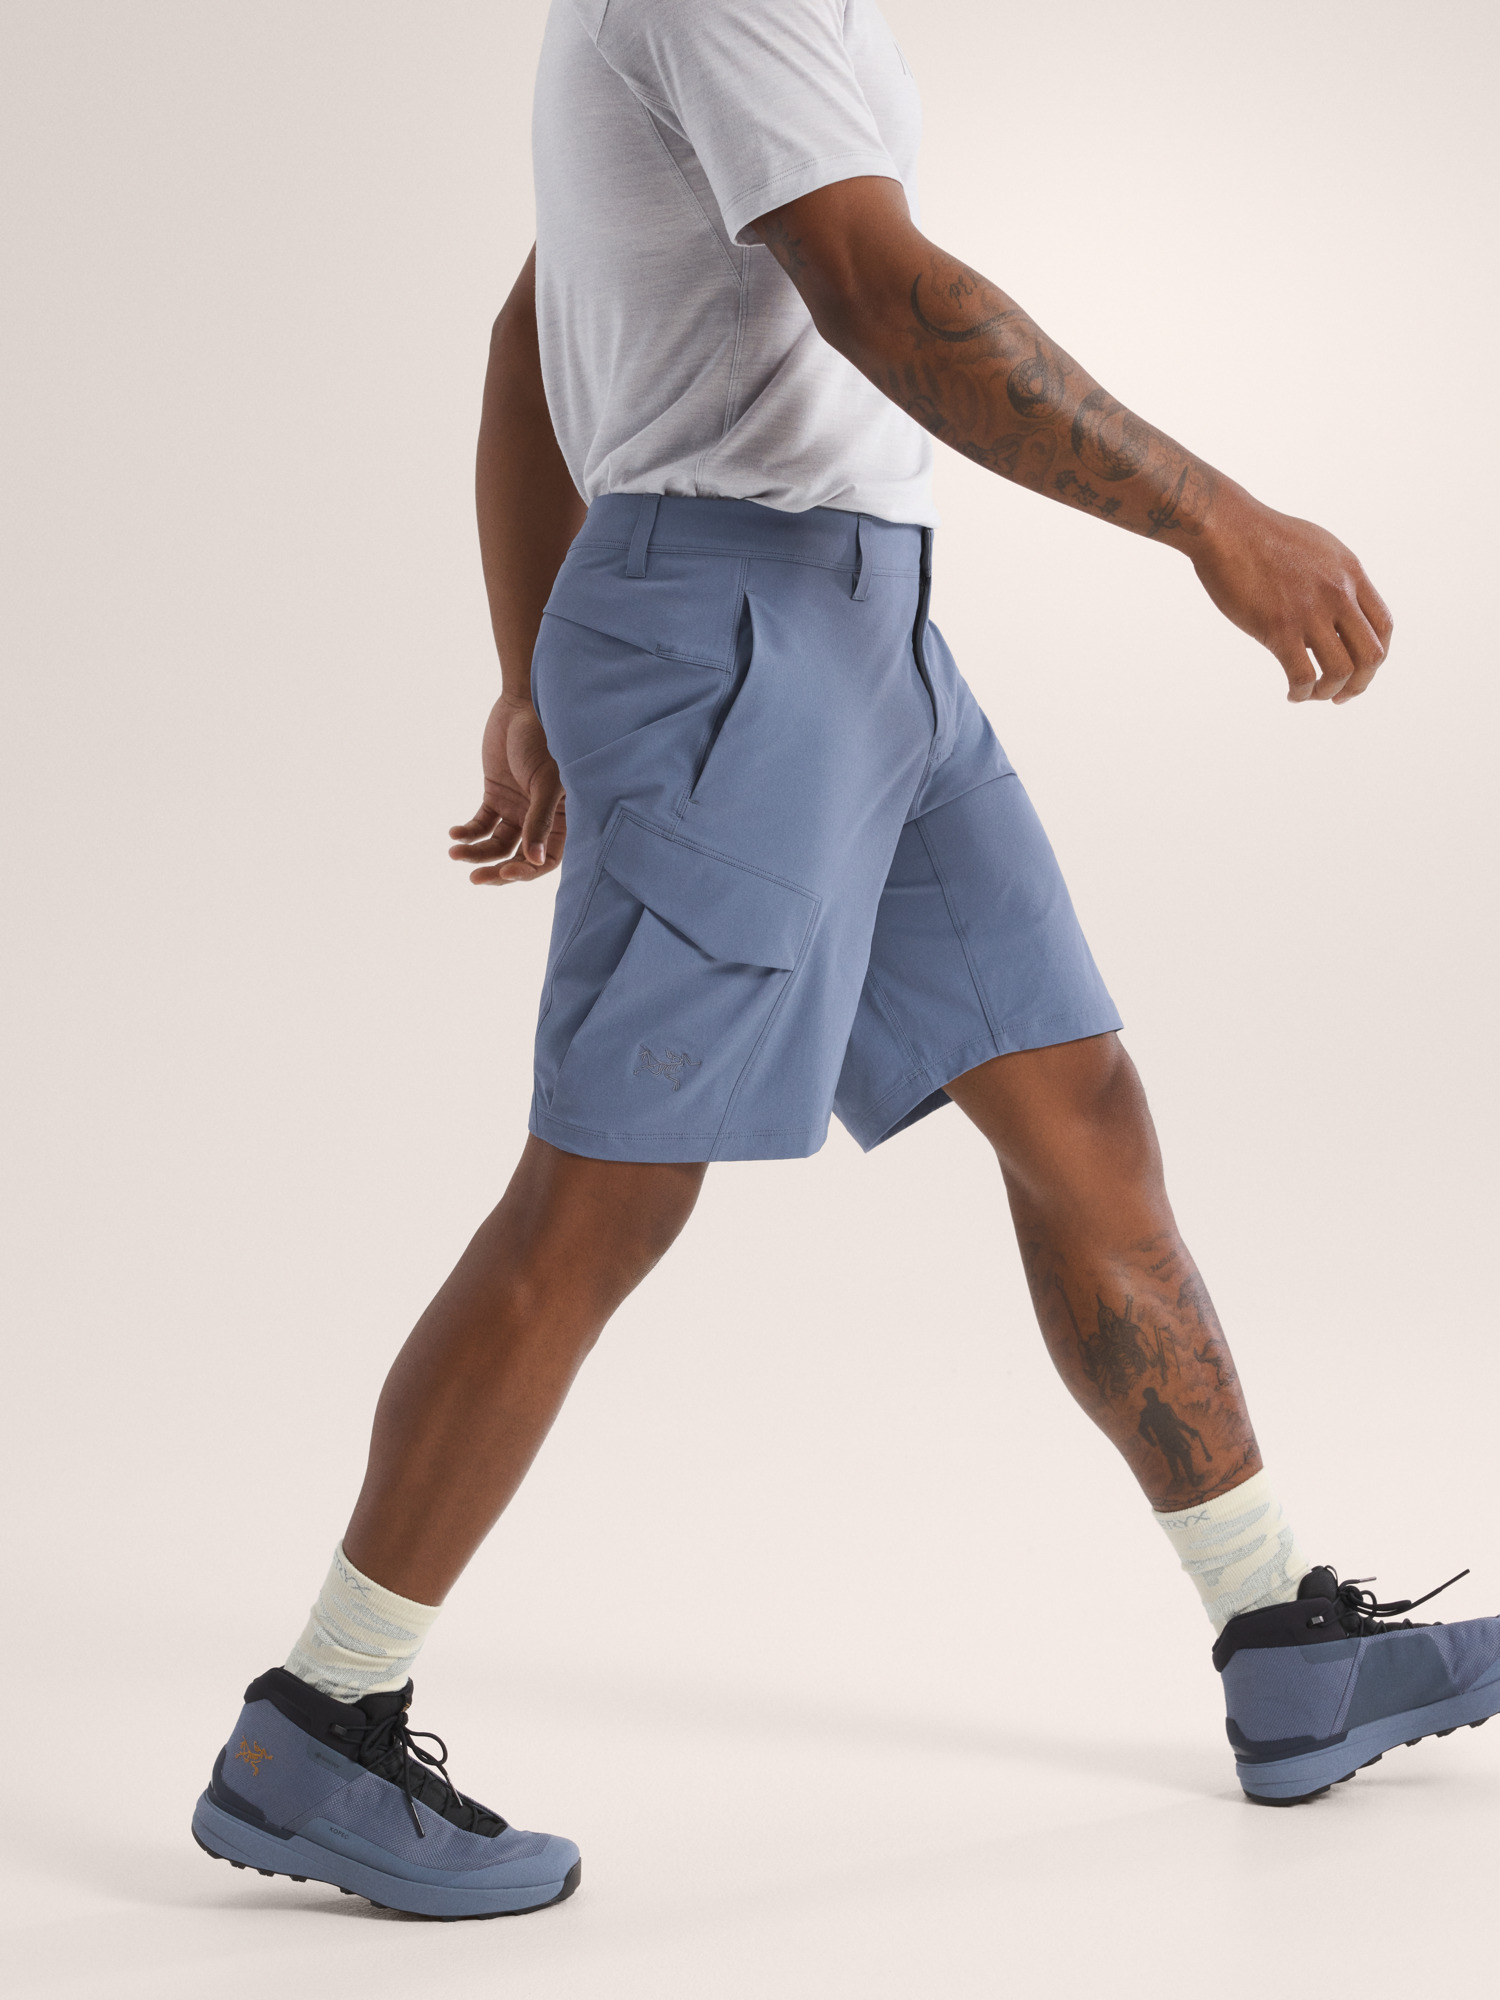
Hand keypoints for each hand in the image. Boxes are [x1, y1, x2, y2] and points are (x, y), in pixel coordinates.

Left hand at [447, 694, 565, 884]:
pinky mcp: (495, 796)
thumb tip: (534, 861)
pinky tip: (454, 834)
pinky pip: (481, 824)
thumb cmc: (544, 739)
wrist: (521, 705)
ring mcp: (517, 808)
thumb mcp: (546, 781)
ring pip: (496, 845)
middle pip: (519, 857)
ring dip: (476, 853)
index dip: (527, 870)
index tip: (505, 871)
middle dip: (497, 870)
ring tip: (455, 853)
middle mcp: (540, 818)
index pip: (546, 859)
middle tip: (475, 880)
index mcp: (563, 818)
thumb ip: (541, 820)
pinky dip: (467, 831)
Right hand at [1190, 489, 1393, 703]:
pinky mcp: (1278, 628)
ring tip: (1312, 695)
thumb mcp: (1316, 547)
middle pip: (1372, 655)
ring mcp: (1309, 612)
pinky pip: (1303, 675)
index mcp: (1350, 573)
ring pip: (1341, 671)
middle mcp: (1337, 594)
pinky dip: (1302, 692)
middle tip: (1341, 695)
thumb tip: (1334, 605)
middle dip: (1361, 683)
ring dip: (1330, 692)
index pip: (1384, 626)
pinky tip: (1292, 694)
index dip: (1377, 656)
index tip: (1359, 669)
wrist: (1227, 527)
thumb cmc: (1261, 534)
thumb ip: (1333, 576)